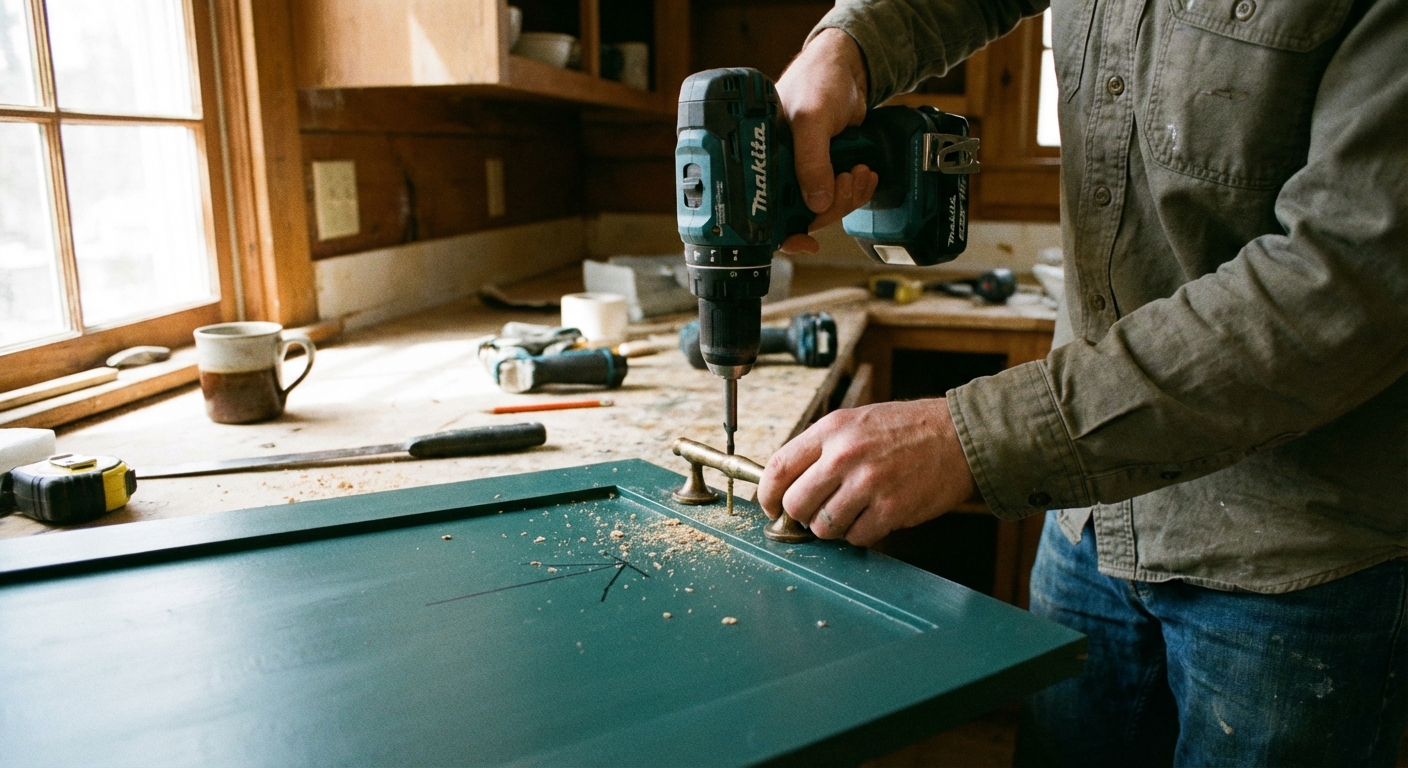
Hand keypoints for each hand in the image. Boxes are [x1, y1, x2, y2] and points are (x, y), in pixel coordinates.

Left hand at [757, 398, 976, 546]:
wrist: (958, 437)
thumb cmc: (905, 430)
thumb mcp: (855, 423)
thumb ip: (821, 450)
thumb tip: (787, 484)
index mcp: (831, 430)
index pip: (777, 468)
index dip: (767, 494)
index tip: (771, 506)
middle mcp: (845, 455)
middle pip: (795, 504)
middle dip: (799, 517)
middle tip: (813, 514)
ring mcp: (868, 484)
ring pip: (823, 527)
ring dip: (831, 528)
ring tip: (850, 512)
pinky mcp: (891, 509)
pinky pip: (856, 538)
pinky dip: (859, 534)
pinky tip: (873, 516)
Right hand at [775, 28, 879, 253]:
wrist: (848, 68)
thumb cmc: (817, 81)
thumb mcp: (810, 119)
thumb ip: (811, 161)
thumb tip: (816, 203)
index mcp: (763, 161)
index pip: (765, 210)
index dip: (784, 232)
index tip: (804, 242)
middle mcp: (781, 171)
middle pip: (801, 215)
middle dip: (830, 207)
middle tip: (845, 182)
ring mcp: (806, 172)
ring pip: (825, 208)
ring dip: (848, 197)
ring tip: (859, 172)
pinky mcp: (828, 170)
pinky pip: (841, 195)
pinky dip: (857, 190)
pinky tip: (864, 173)